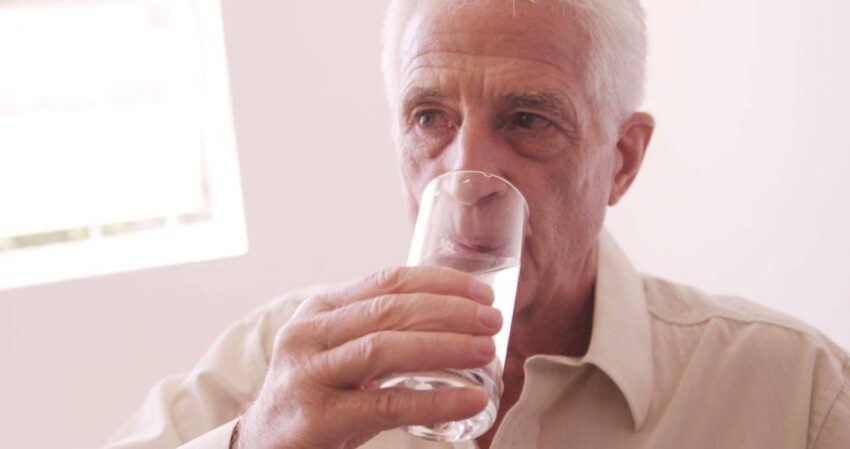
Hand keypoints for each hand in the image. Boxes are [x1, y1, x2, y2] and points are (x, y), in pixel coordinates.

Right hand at [234, 266, 501, 448]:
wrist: (264, 445)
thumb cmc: (318, 395)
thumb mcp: (342, 351)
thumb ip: (382, 331)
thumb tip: (461, 322)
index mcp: (321, 309)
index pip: (387, 281)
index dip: (440, 281)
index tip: (482, 291)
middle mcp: (308, 334)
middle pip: (389, 309)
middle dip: (449, 311)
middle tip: (493, 322)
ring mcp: (307, 374)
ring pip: (384, 348)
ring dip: (445, 346)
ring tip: (487, 352)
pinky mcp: (315, 418)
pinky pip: (385, 404)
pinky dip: (435, 401)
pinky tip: (471, 399)